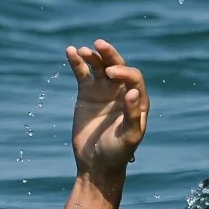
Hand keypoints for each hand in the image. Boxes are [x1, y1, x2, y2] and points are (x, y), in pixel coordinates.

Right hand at [65, 39, 149, 175]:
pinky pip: (82, 73)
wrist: (95, 163)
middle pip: (118, 66)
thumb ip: (133, 115)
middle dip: (110, 54)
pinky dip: (77, 62)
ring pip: (99, 66)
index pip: (133, 78)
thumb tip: (133, 92)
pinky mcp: (86, 93)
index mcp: (138, 101)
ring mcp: (104, 90)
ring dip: (92, 56)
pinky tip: (70, 51)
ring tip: (81, 50)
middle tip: (99, 44)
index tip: (110, 74)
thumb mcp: (128, 137)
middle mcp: (122, 92)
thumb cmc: (117, 153)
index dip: (124, 72)